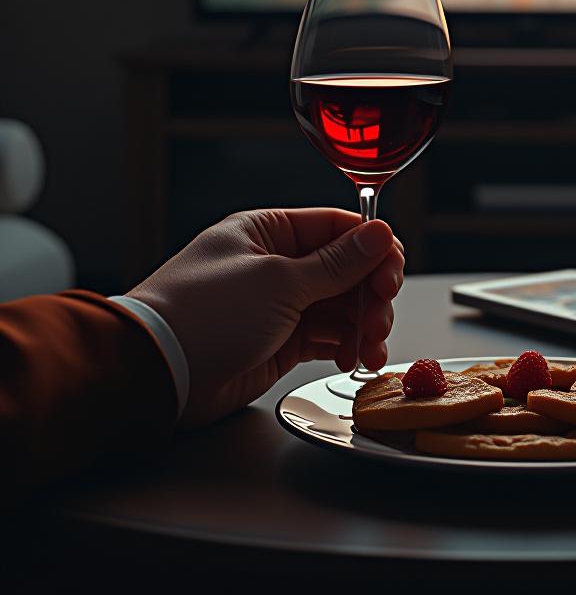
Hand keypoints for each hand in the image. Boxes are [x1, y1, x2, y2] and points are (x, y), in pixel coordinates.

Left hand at [129, 208, 404, 426]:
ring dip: (364, 324)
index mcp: (269, 232)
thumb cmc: (201, 315)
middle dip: (371, 292)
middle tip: (379, 313)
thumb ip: (337, 263)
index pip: (337, 227)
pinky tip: (355, 358)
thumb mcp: (278, 281)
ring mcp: (279, 305)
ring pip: (342, 306)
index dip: (372, 247)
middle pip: (347, 269)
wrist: (155, 375)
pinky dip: (347, 347)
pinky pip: (328, 337)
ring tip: (369, 346)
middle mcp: (277, 265)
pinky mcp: (280, 342)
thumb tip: (378, 234)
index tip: (393, 269)